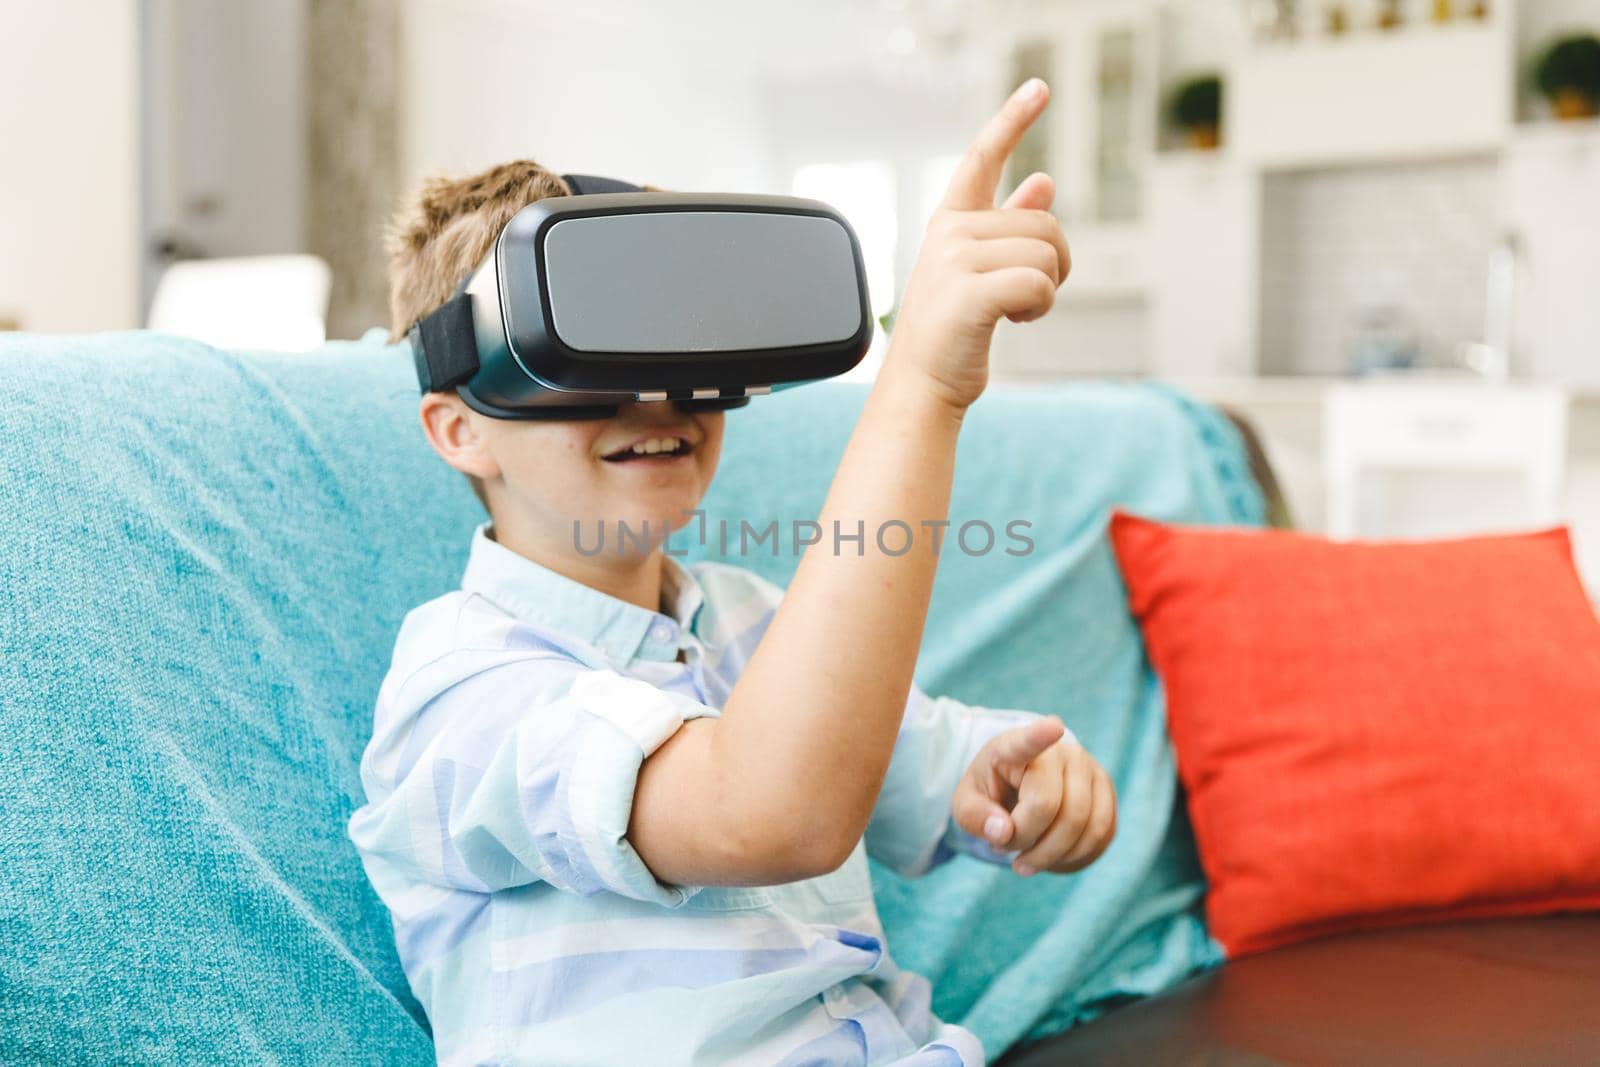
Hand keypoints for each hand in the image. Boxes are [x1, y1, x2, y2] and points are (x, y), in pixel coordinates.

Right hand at [883, 78, 1070, 411]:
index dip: (1012, 120)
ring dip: (1047, 290)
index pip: (982, 158)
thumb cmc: (952, 334)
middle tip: (1026, 296)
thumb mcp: (980, 272)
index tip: (1039, 88)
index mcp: (950, 222)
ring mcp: (954, 260)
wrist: (921, 386)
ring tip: (1012, 310)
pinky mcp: (969, 293)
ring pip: (1048, 254)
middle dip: (1054, 264)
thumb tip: (1044, 183)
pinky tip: (1015, 321)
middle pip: (1045, 224)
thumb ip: (1009, 225)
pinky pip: (1040, 284)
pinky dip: (1040, 308)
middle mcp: (949, 233)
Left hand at [951, 718, 1116, 876]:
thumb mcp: (967, 805)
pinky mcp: (1106, 791)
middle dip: (1025, 841)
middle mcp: (1059, 752)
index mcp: (1014, 748)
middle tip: (1004, 851)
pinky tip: (1054, 857)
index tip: (1054, 727)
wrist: (1022, 789)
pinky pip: (1101, 832)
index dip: (1040, 736)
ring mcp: (1089, 768)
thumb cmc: (993, 795)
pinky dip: (1076, 856)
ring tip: (1026, 861)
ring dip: (1051, 856)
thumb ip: (976, 818)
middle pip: (1049, 805)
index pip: (1026, 742)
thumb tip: (1004, 832)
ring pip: (1081, 824)